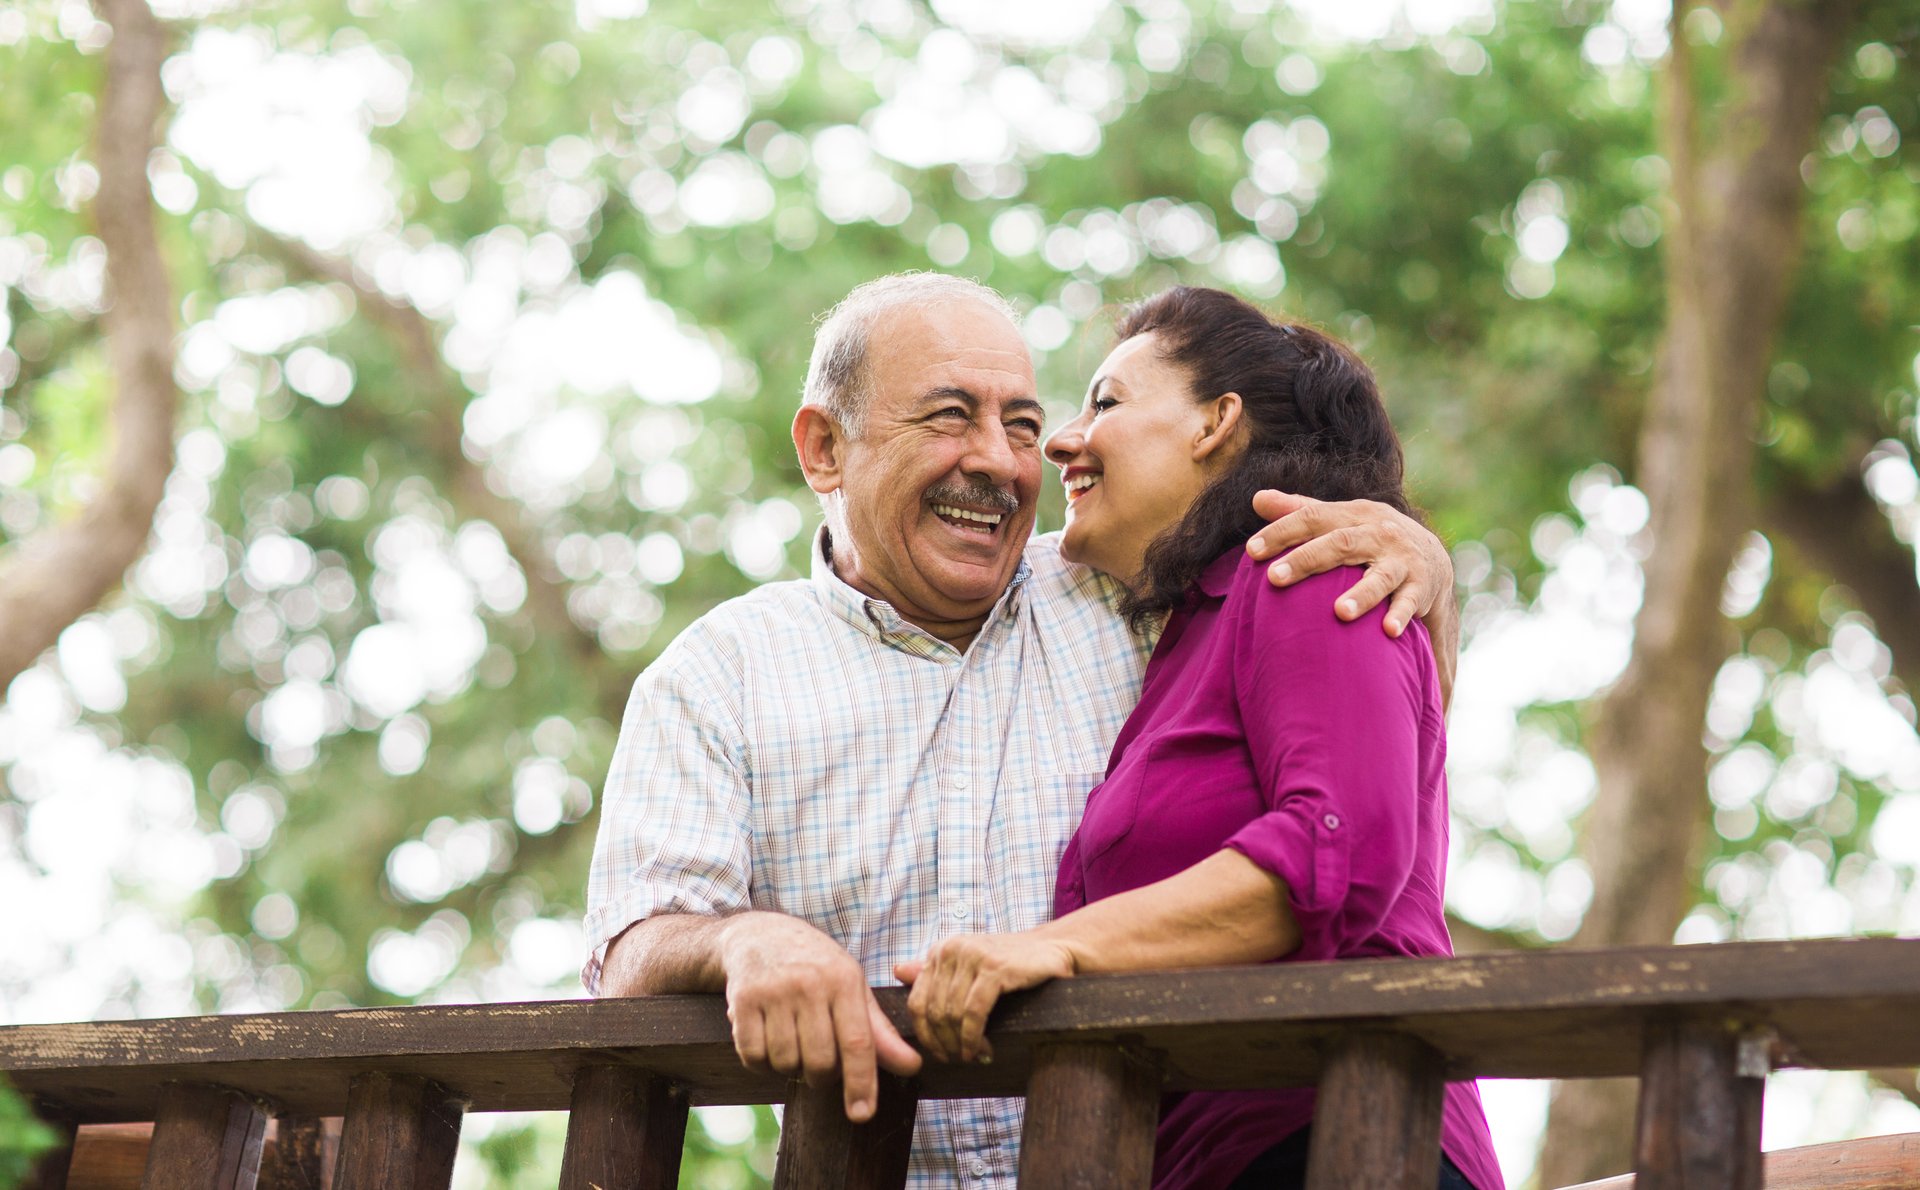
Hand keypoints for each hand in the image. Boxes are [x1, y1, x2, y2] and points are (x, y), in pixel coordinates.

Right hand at [718, 914, 921, 1121]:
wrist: (760, 934)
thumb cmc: (816, 966)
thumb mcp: (852, 987)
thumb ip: (879, 1031)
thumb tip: (912, 1066)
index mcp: (844, 980)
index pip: (857, 1042)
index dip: (861, 1083)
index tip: (862, 1114)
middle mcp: (809, 983)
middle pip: (820, 1062)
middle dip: (822, 1077)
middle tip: (819, 1063)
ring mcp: (774, 991)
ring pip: (786, 1063)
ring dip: (790, 1067)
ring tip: (792, 1042)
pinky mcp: (742, 1000)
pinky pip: (753, 1056)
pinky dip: (761, 1062)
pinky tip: (767, 1040)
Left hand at [894, 933, 1074, 1064]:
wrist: (1055, 949)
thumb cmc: (1010, 963)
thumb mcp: (969, 966)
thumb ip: (935, 971)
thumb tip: (898, 971)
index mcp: (941, 950)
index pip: (917, 1002)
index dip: (925, 1035)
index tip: (938, 1054)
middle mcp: (952, 949)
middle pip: (934, 1012)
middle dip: (943, 1043)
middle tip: (957, 1061)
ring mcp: (973, 956)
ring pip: (952, 1014)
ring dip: (960, 1044)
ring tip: (972, 1057)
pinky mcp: (994, 968)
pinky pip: (973, 1013)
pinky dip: (974, 1037)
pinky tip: (982, 1049)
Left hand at [1244, 489, 1452, 636]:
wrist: (1430, 556)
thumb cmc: (1369, 537)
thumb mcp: (1339, 520)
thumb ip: (1300, 509)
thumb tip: (1257, 498)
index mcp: (1353, 515)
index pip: (1313, 517)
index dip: (1282, 531)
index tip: (1251, 550)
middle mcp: (1378, 533)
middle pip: (1340, 543)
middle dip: (1307, 560)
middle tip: (1274, 578)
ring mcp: (1401, 560)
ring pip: (1380, 576)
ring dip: (1361, 595)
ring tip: (1339, 613)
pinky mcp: (1420, 586)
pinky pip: (1410, 602)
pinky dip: (1401, 615)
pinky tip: (1388, 631)